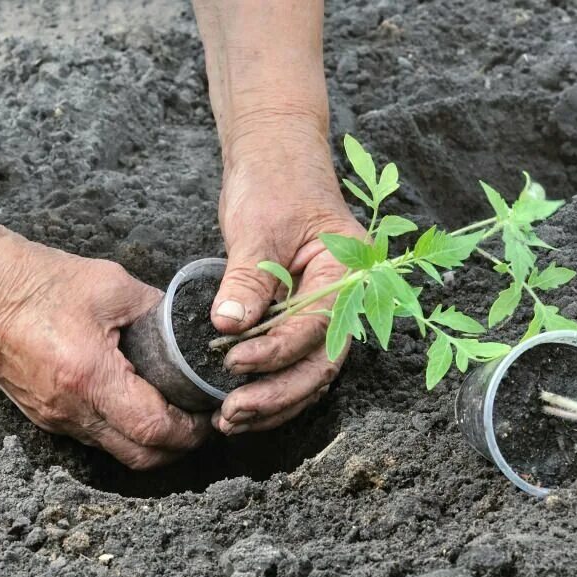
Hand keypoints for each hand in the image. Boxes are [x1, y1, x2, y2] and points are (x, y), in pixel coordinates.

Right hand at [0, 226, 207, 468]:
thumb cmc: (38, 279)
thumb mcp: (111, 285)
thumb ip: (157, 311)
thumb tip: (191, 329)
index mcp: (89, 376)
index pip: (154, 429)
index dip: (190, 430)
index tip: (209, 414)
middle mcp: (70, 409)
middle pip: (140, 457)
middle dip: (178, 447)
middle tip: (200, 421)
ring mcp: (54, 418)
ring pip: (117, 452)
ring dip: (151, 442)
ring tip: (175, 413)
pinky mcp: (43, 416)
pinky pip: (94, 438)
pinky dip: (123, 432)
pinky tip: (138, 404)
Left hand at [210, 121, 365, 434]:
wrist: (276, 156)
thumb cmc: (275, 180)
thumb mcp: (257, 226)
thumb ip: (247, 279)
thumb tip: (229, 326)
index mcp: (347, 271)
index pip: (317, 326)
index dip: (276, 351)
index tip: (234, 363)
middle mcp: (345, 298)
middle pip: (320, 364)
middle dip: (277, 395)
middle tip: (232, 414)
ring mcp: (326, 312)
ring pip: (309, 373)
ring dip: (273, 402)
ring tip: (229, 420)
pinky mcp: (303, 319)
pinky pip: (294, 363)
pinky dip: (270, 386)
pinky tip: (240, 405)